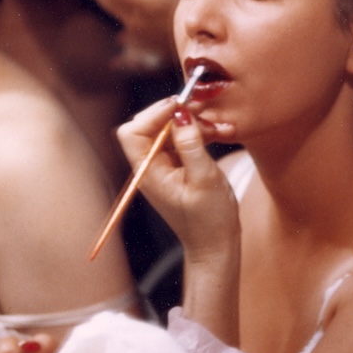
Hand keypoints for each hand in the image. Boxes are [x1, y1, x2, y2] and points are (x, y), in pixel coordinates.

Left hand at [120, 101, 238, 265]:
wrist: (216, 245)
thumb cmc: (210, 220)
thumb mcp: (205, 179)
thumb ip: (191, 144)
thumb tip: (180, 113)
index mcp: (149, 172)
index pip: (133, 131)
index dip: (154, 113)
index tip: (182, 106)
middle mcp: (151, 167)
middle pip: (149, 125)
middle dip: (175, 114)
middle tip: (202, 112)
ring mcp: (163, 166)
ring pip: (168, 129)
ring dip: (192, 123)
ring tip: (218, 128)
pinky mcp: (177, 166)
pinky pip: (181, 139)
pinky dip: (198, 133)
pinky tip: (218, 134)